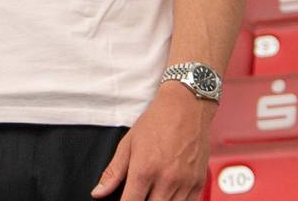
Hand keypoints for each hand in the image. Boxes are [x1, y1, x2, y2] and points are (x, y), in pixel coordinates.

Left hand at [92, 82, 213, 199]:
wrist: (186, 106)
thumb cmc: (157, 121)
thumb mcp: (128, 144)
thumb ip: (113, 172)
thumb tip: (99, 192)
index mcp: (144, 170)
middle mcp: (166, 179)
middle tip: (139, 195)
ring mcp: (185, 182)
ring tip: (153, 194)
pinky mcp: (199, 182)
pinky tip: (168, 195)